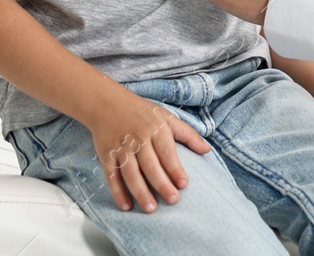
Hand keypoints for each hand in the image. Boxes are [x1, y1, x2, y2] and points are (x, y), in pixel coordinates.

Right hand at [81, 88, 211, 212]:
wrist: (107, 103)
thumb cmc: (142, 112)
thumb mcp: (167, 117)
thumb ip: (188, 134)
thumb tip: (207, 150)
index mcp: (156, 129)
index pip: (167, 152)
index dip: (175, 169)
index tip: (184, 184)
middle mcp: (138, 139)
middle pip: (150, 166)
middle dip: (161, 185)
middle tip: (172, 200)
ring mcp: (121, 148)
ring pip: (131, 174)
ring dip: (140, 192)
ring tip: (151, 208)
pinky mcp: (106, 155)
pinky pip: (112, 176)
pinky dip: (117, 192)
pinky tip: (126, 206)